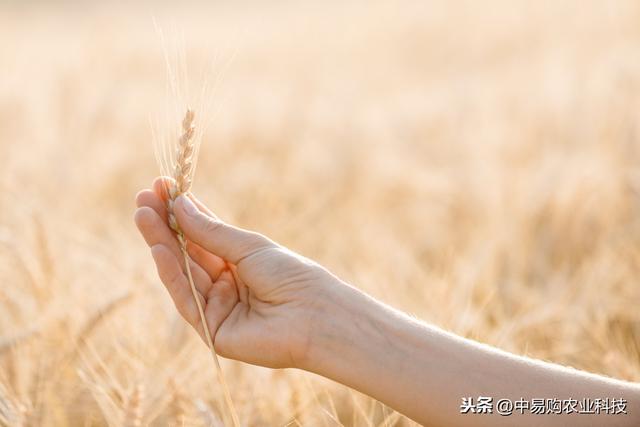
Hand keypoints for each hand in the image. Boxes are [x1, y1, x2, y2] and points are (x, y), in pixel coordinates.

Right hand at [134, 177, 338, 367]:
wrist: (315, 314)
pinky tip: (159, 247)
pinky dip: (171, 273)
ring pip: (182, 274)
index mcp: (241, 263)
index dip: (182, 212)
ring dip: (161, 244)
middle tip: (141, 199)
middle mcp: (227, 284)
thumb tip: (179, 203)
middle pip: (188, 253)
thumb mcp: (249, 246)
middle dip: (164, 225)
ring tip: (143, 215)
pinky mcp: (212, 331)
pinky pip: (187, 299)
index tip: (162, 187)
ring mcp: (218, 308)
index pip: (204, 235)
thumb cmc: (291, 275)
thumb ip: (211, 232)